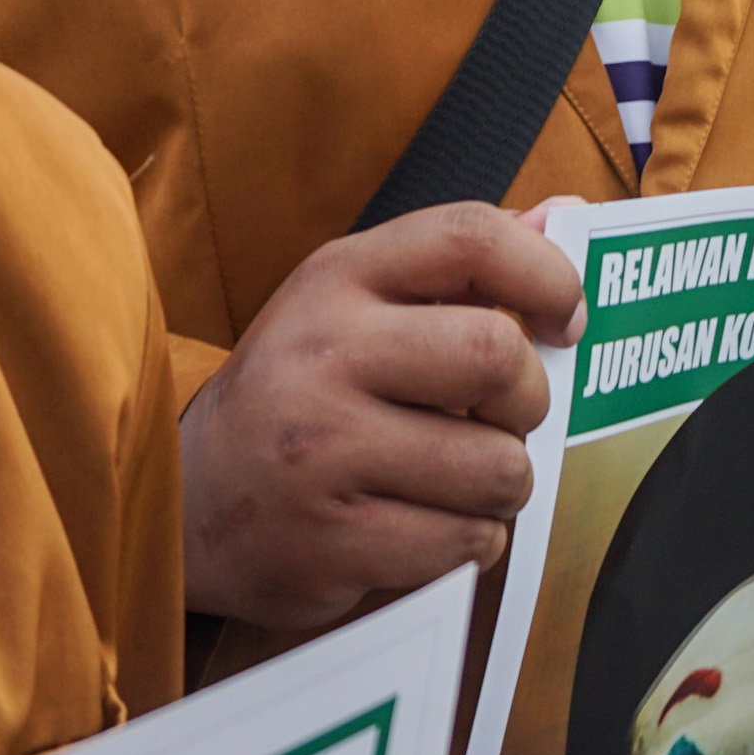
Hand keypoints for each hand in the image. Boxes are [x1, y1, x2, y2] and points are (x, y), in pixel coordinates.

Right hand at [178, 206, 585, 630]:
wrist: (189, 499)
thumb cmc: (299, 390)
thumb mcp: (355, 301)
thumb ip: (459, 263)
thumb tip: (565, 212)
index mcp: (337, 278)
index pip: (469, 237)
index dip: (547, 274)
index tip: (563, 319)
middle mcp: (324, 354)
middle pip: (496, 353)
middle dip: (530, 397)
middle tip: (507, 416)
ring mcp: (323, 451)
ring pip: (497, 466)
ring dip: (504, 482)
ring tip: (463, 478)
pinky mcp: (332, 541)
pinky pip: (465, 542)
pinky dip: (472, 540)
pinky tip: (431, 525)